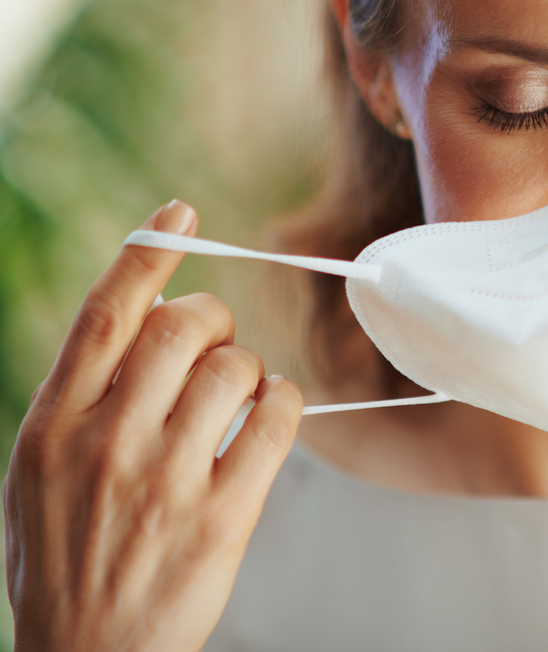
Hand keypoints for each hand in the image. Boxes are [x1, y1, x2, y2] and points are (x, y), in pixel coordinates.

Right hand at [3, 200, 302, 651]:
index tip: (180, 213)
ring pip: (233, 370)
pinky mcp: (221, 517)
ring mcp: (165, 481)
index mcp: (52, 426)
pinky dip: (284, 402)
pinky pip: (274, 422)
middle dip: (212, 317)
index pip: (106, 316)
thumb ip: (83, 399)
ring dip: (249, 368)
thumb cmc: (66, 559)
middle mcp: (106, 443)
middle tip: (216, 339)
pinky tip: (272, 413)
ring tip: (239, 395)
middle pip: (179, 329)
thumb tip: (145, 319)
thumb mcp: (39, 473)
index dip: (148, 253)